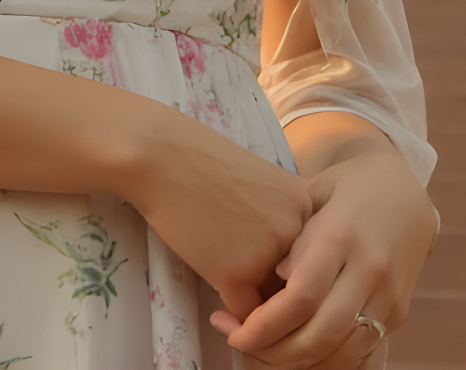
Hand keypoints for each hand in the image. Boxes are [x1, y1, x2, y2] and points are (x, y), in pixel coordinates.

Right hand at [128, 115, 312, 323]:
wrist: (156, 153)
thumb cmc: (197, 160)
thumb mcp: (256, 182)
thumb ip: (277, 218)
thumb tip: (279, 267)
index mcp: (306, 204)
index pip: (309, 254)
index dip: (281, 258)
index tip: (251, 242)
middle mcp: (298, 231)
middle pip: (295, 281)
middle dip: (267, 280)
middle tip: (234, 257)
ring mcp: (270, 254)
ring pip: (272, 303)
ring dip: (249, 295)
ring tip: (219, 262)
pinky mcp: (238, 275)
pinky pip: (244, 313)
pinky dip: (226, 304)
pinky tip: (207, 270)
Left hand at [212, 136, 437, 367]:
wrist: (404, 190)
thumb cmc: (342, 187)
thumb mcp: (308, 195)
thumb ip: (291, 237)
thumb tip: (275, 279)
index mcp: (341, 235)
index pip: (301, 297)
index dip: (263, 324)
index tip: (231, 329)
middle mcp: (370, 270)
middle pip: (321, 334)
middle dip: (275, 351)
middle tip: (240, 343)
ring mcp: (389, 296)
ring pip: (344, 352)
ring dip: (300, 362)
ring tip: (265, 350)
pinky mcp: (399, 313)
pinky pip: (362, 353)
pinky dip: (329, 362)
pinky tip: (299, 353)